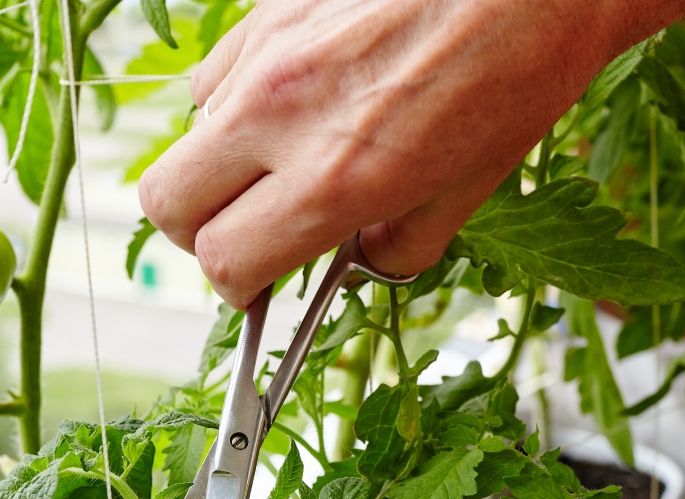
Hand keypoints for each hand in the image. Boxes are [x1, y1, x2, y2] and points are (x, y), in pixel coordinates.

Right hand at [139, 0, 684, 307]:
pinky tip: (302, 94)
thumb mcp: (468, 190)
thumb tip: (355, 262)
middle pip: (165, 202)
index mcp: (334, 178)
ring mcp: (266, 51)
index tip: (256, 282)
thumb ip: (395, 245)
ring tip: (290, 151)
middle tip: (247, 231)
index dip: (236, 284)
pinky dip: (242, 98)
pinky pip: (220, 71)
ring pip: (192, 131)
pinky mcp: (270, 6)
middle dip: (198, 232)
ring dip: (225, 160)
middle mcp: (283, 113)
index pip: (223, 259)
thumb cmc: (518, 72)